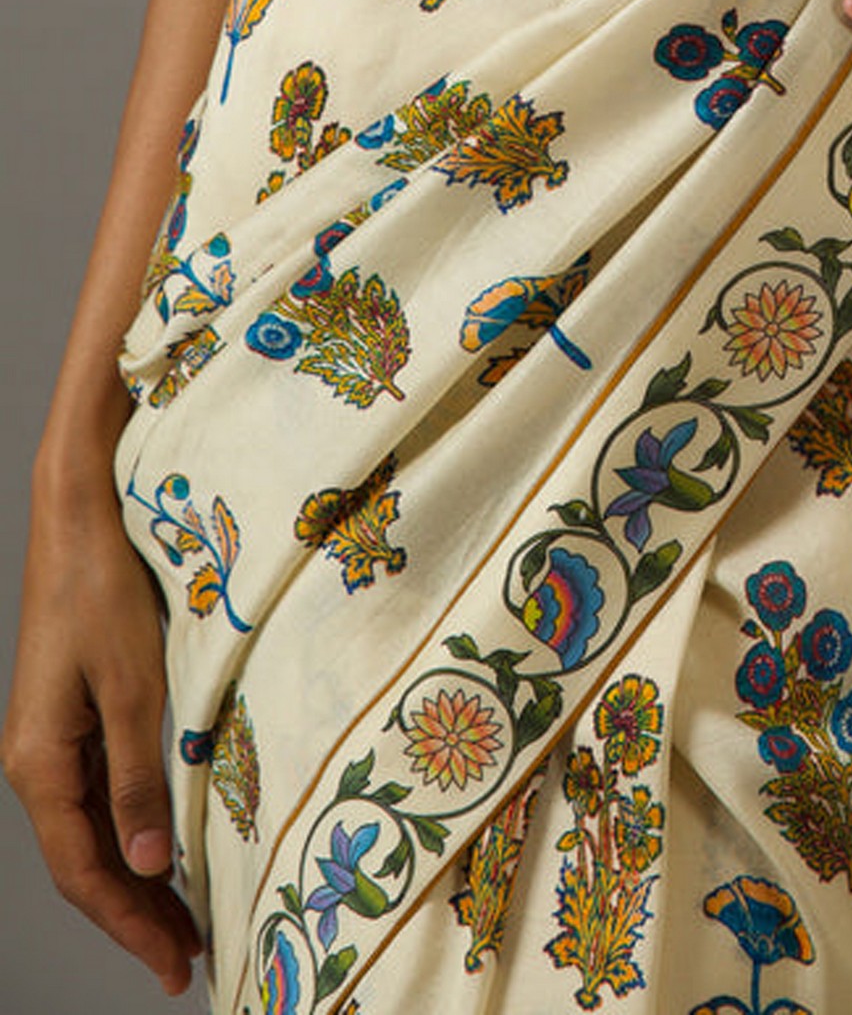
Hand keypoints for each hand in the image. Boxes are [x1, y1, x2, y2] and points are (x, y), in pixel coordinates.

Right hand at [4, 479, 200, 996]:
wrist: (81, 516)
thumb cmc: (107, 591)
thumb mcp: (135, 688)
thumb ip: (138, 781)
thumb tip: (145, 865)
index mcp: (39, 763)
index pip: (85, 871)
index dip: (129, 924)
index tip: (175, 964)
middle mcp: (35, 762)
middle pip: (85, 862)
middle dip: (134, 916)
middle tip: (188, 960)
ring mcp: (49, 742)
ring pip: (91, 834)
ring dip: (134, 880)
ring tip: (183, 923)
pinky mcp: (70, 719)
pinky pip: (96, 797)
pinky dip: (130, 834)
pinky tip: (160, 853)